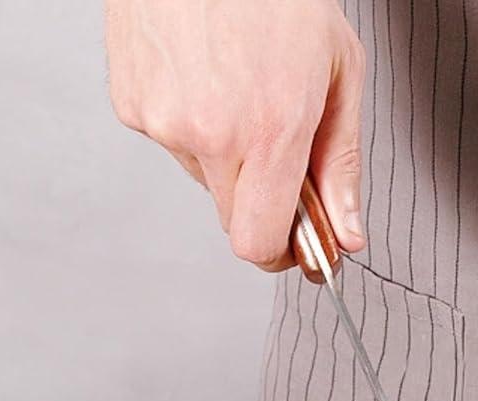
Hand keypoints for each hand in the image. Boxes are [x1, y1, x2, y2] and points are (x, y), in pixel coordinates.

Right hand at [105, 0, 365, 270]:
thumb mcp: (338, 71)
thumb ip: (341, 164)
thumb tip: (346, 234)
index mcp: (268, 130)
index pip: (258, 245)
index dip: (282, 252)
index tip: (300, 244)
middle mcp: (208, 134)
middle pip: (233, 218)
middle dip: (262, 199)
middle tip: (280, 149)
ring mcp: (162, 121)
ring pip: (203, 177)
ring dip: (226, 153)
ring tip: (240, 86)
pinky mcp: (131, 104)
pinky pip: (172, 142)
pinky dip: (193, 121)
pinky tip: (205, 73)